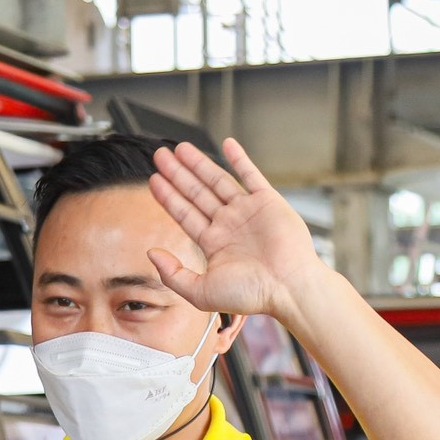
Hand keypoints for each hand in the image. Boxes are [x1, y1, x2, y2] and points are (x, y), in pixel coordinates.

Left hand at [144, 139, 323, 324]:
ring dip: (199, 163)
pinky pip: (252, 175)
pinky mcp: (268, 201)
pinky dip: (240, 158)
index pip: (185, 214)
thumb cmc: (250, 295)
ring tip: (180, 148)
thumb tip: (151, 253)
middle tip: (160, 156)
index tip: (154, 180)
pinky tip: (227, 144)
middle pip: (197, 193)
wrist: (288, 288)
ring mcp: (248, 211)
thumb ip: (173, 274)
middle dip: (178, 174)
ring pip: (218, 180)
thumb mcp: (201, 292)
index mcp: (215, 243)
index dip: (168, 196)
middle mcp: (229, 224)